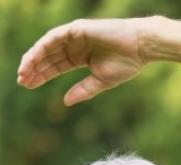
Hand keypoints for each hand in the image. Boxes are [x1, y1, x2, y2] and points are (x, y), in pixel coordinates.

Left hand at [17, 18, 149, 105]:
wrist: (140, 47)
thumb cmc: (126, 63)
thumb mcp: (101, 81)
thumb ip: (83, 90)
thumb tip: (65, 102)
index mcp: (81, 58)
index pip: (56, 67)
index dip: (42, 76)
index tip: (28, 85)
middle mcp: (74, 46)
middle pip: (48, 57)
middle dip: (34, 69)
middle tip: (21, 81)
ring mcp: (74, 36)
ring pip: (47, 47)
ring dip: (34, 59)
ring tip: (24, 72)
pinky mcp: (76, 29)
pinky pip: (54, 38)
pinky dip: (42, 47)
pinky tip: (34, 59)